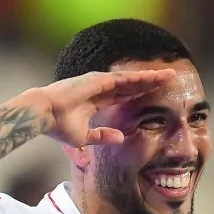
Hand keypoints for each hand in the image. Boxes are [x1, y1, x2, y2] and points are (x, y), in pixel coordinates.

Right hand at [23, 69, 175, 147]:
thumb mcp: (84, 137)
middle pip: (132, 85)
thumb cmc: (58, 126)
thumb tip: (121, 138)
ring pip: (132, 79)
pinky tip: (154, 77)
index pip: (124, 96)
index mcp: (96, 101)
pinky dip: (140, 78)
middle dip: (150, 83)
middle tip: (169, 79)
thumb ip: (102, 137)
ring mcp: (100, 82)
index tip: (154, 94)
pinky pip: (125, 79)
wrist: (44, 115)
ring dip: (150, 77)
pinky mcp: (99, 80)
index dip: (140, 94)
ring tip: (169, 75)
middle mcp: (100, 88)